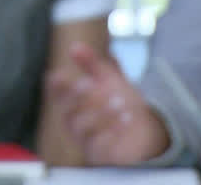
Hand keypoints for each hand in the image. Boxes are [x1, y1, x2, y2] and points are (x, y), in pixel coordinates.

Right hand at [46, 41, 170, 165]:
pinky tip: (127, 120)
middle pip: (68, 112)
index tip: (57, 75)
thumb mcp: (109, 80)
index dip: (56, 86)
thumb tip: (74, 46)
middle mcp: (75, 123)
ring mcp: (87, 140)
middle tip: (88, 84)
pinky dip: (112, 131)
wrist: (144, 131)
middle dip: (77, 96)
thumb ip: (92, 64)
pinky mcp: (101, 154)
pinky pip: (100, 145)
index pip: (57, 95)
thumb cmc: (120, 102)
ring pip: (83, 128)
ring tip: (120, 103)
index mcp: (73, 103)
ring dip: (99, 113)